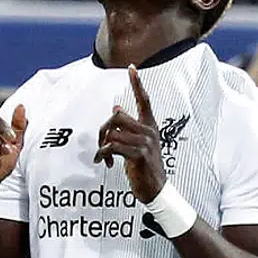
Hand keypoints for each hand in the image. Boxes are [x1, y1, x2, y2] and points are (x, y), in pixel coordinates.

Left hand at [94, 64, 166, 202]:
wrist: (156, 190)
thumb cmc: (144, 167)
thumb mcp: (138, 145)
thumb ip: (129, 128)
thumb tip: (116, 109)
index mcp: (150, 126)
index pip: (144, 100)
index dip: (137, 84)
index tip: (132, 68)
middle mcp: (149, 131)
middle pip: (117, 117)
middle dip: (103, 130)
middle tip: (101, 143)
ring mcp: (145, 143)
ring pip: (112, 133)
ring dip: (102, 146)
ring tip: (104, 157)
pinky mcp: (139, 155)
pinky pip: (112, 146)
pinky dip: (104, 155)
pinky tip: (107, 163)